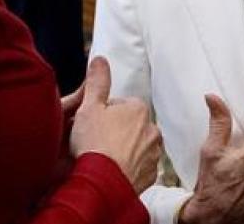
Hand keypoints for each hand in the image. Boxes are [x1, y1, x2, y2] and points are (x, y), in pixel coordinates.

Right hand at [69, 56, 162, 190]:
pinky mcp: (151, 174)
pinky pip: (138, 167)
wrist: (102, 183)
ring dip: (123, 151)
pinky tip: (112, 171)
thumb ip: (97, 81)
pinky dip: (128, 168)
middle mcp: (152, 129)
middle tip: (96, 144)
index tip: (92, 126)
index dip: (102, 115)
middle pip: (129, 126)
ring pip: (135, 146)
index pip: (119, 106)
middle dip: (115, 132)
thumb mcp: (89, 107)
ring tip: (104, 160)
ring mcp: (153, 153)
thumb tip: (100, 59)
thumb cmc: (95, 144)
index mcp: (138, 109)